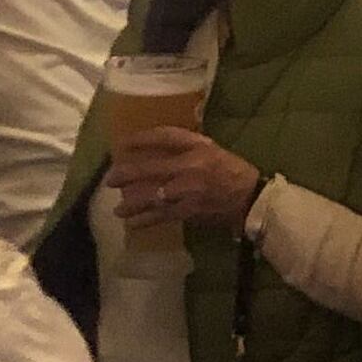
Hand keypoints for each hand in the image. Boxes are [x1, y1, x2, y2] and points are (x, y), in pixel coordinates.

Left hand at [109, 126, 264, 229]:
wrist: (250, 198)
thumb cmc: (231, 171)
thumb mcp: (212, 149)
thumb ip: (187, 146)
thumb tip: (158, 146)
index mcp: (198, 147)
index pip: (166, 137)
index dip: (143, 139)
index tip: (124, 143)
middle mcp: (191, 166)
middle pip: (152, 168)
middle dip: (128, 174)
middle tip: (111, 179)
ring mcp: (188, 190)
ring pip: (153, 195)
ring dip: (132, 203)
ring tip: (118, 210)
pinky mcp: (189, 210)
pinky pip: (162, 216)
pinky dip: (145, 220)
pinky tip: (132, 225)